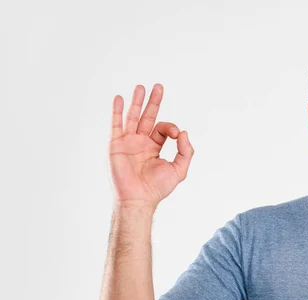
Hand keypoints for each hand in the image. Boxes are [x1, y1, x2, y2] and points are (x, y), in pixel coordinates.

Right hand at [108, 84, 193, 208]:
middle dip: (153, 102)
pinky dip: (117, 111)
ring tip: (141, 87)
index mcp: (153, 147)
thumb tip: (183, 132)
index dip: (171, 127)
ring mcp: (128, 142)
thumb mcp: (179, 169)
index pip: (162, 128)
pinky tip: (120, 99)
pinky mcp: (116, 145)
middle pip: (147, 117)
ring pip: (132, 117)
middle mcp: (140, 142)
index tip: (176, 134)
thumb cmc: (157, 188)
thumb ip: (186, 151)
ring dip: (137, 102)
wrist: (139, 199)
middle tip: (158, 87)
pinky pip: (116, 125)